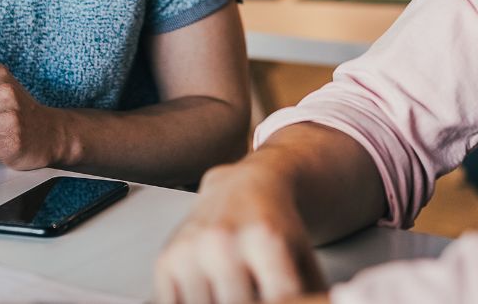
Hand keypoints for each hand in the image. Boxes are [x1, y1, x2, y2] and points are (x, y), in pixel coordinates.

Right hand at [154, 161, 325, 303]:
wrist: (241, 185)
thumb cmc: (276, 226)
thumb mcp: (303, 255)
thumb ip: (311, 291)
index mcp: (264, 239)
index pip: (278, 299)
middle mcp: (222, 241)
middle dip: (254, 303)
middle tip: (257, 293)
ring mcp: (190, 250)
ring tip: (234, 291)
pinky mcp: (166, 260)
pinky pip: (174, 303)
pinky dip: (193, 303)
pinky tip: (212, 294)